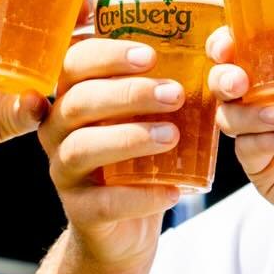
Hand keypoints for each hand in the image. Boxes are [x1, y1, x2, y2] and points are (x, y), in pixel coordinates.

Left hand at [0, 0, 102, 191]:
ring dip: (81, 53)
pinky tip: (43, 92)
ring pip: (61, 64)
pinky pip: (38, 109)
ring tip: (82, 40)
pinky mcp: (6, 117)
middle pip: (61, 20)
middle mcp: (7, 39)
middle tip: (90, 0)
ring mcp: (11, 78)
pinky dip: (45, 101)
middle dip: (85, 8)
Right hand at [38, 35, 185, 268]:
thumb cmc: (140, 159)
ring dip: (130, 138)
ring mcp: (63, 171)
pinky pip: (103, 201)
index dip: (109, 55)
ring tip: (172, 136)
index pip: (75, 62)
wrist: (125, 227)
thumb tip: (215, 47)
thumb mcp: (149, 118)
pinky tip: (173, 190)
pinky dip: (140, 196)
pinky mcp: (79, 210)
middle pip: (78, 102)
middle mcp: (58, 130)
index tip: (151, 55)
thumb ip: (165, 86)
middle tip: (174, 94)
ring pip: (82, 148)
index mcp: (73, 96)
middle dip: (128, 93)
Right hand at [210, 0, 273, 247]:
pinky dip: (266, 140)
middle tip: (238, 77)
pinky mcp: (265, 170)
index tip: (228, 35)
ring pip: (230, 115)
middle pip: (227, 79)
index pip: (250, 46)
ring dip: (251, 111)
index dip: (230, 38)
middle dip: (224, 75)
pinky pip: (245, 150)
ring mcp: (267, 136)